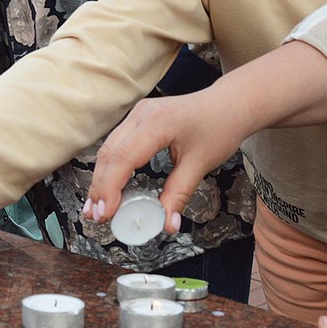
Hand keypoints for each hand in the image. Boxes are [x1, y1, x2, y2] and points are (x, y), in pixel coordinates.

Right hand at [85, 90, 249, 231]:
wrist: (229, 103)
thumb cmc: (219, 127)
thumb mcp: (201, 163)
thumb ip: (179, 194)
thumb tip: (166, 224)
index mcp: (157, 123)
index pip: (123, 158)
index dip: (110, 187)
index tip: (106, 213)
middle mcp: (140, 115)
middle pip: (109, 154)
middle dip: (99, 187)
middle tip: (97, 215)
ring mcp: (136, 114)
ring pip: (108, 149)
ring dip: (101, 178)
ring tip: (97, 206)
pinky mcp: (137, 119)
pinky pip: (116, 144)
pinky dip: (110, 168)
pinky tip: (108, 186)